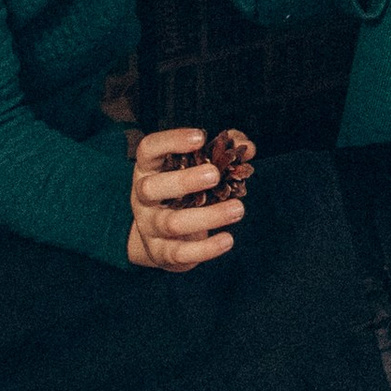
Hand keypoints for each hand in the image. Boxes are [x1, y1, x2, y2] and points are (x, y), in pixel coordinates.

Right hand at [127, 128, 242, 271]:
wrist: (159, 236)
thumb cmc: (183, 191)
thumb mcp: (194, 168)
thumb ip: (222, 152)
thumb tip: (248, 147)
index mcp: (149, 168)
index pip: (149, 149)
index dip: (172, 141)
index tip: (201, 137)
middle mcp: (143, 197)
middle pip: (152, 188)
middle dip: (184, 181)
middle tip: (214, 174)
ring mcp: (149, 226)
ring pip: (172, 223)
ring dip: (208, 216)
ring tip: (238, 209)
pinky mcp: (161, 252)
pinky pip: (181, 253)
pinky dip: (206, 248)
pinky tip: (228, 239)